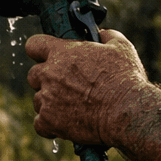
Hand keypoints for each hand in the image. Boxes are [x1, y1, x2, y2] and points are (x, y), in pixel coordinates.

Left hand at [24, 28, 149, 146]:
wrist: (127, 112)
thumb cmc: (125, 78)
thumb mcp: (121, 47)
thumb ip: (106, 36)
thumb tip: (101, 35)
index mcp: (62, 53)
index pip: (34, 45)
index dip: (40, 50)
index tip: (48, 56)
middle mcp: (49, 74)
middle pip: (33, 75)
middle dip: (46, 79)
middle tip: (65, 85)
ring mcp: (47, 99)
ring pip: (37, 100)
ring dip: (49, 102)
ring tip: (71, 107)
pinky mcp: (50, 121)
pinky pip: (39, 124)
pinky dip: (49, 125)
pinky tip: (64, 124)